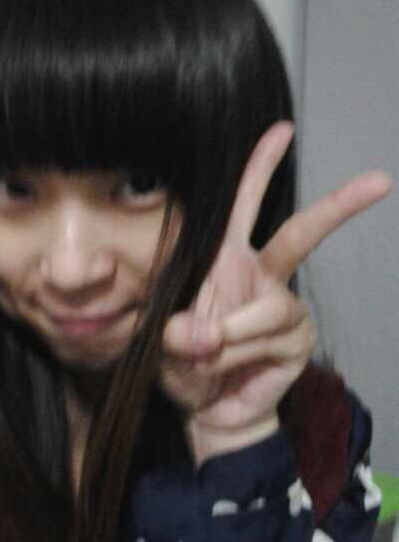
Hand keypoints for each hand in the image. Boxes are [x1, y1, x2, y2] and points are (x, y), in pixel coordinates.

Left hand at [160, 121, 391, 466]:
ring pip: (267, 309)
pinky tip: (224, 367)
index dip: (260, 168)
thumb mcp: (163, 341)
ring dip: (227, 336)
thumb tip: (201, 334)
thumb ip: (175, 332)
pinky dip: (237, 353)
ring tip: (200, 354)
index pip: (242, 206)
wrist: (206, 411)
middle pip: (298, 234)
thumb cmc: (183, 364)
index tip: (281, 131)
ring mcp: (282, 308)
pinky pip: (267, 338)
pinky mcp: (295, 340)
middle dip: (338, 207)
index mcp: (225, 261)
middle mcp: (260, 276)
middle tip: (379, 182)